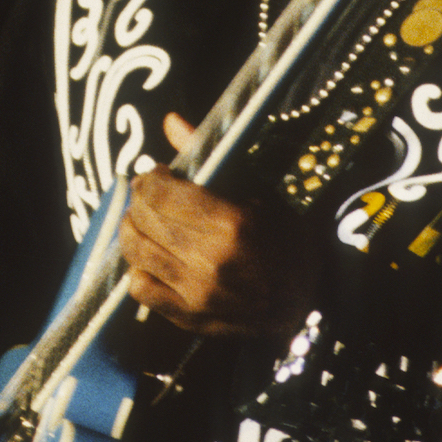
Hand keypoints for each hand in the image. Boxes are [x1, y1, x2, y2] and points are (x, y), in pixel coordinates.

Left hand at [119, 113, 316, 339]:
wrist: (307, 301)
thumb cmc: (288, 239)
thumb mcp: (260, 192)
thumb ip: (210, 158)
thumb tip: (170, 122)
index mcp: (233, 224)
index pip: (161, 193)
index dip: (150, 178)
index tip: (158, 174)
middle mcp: (211, 261)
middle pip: (144, 220)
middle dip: (139, 200)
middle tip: (148, 195)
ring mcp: (198, 294)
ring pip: (136, 252)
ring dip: (133, 229)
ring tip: (145, 221)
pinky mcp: (189, 319)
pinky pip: (140, 290)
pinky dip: (138, 268)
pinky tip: (153, 257)